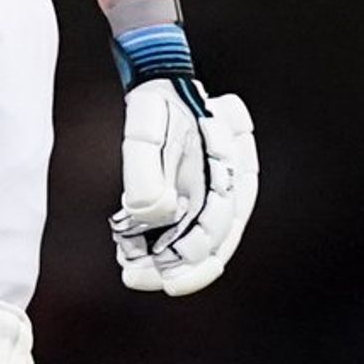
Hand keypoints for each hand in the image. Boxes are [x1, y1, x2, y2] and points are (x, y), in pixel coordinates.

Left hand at [108, 17, 257, 295]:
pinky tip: (133, 253)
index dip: (194, 261)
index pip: (219, 228)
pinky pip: (182, 227)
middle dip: (176, 268)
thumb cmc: (159, 102)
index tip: (166, 281)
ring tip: (132, 272)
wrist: (159, 81)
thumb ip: (147, 167)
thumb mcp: (149, 124)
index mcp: (231, 169)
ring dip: (167, 261)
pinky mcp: (192, 194)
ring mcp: (212, 192)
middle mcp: (228, 187)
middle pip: (210, 242)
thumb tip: (153, 212)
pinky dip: (160, 243)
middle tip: (138, 280)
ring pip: (197, 240)